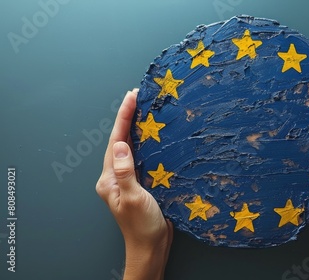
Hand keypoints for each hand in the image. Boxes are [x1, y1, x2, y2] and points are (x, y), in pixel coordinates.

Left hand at [96, 89, 172, 279]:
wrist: (151, 247)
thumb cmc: (141, 227)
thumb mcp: (132, 198)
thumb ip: (125, 172)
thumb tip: (121, 144)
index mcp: (109, 178)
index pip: (115, 141)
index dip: (123, 118)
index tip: (132, 98)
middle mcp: (115, 176)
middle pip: (121, 141)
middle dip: (128, 118)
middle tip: (139, 97)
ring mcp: (128, 179)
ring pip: (132, 147)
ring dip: (138, 129)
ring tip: (146, 110)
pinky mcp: (141, 183)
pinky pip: (143, 158)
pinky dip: (149, 144)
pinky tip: (157, 137)